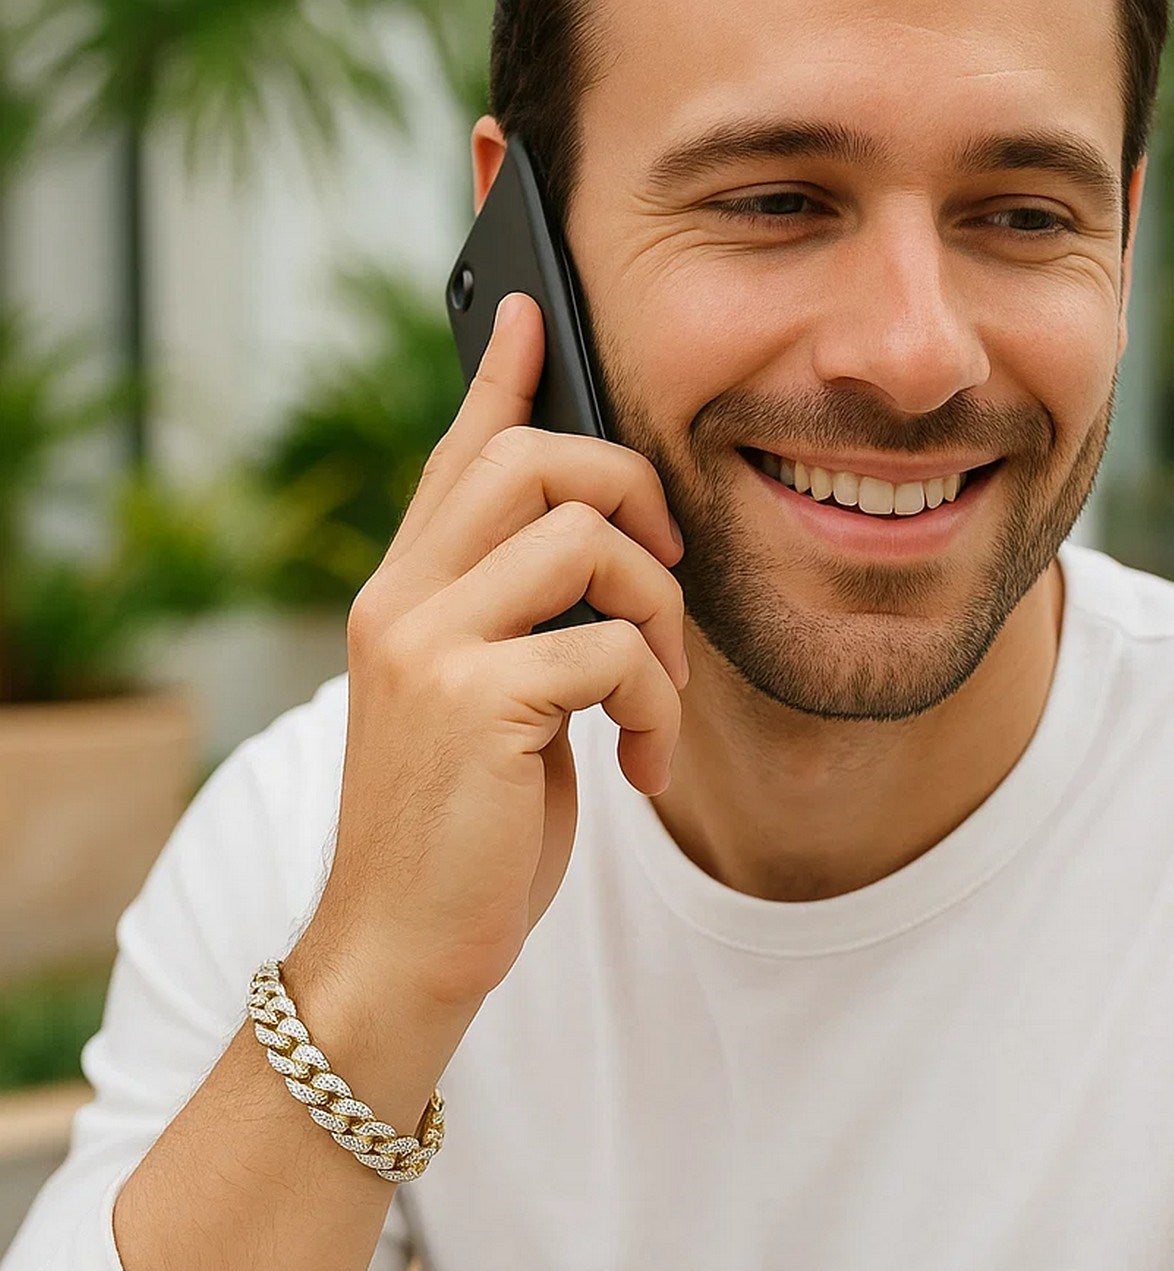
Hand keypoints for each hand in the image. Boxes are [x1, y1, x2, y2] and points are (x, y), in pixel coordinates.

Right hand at [292, 292, 687, 1017]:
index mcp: (404, 597)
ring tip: (656, 701)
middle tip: (667, 570)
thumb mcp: (490, 712)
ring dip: (660, 616)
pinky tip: (642, 767)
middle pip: (535, 461)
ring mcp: (430, 646)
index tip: (532, 316)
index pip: (458, 457)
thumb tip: (605, 561)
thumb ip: (522, 628)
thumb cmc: (463, 834)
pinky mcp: (476, 703)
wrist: (402, 947)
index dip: (503, 382)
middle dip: (633, 495)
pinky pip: (614, 649)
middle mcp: (402, 601)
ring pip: (586, 539)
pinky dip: (657, 706)